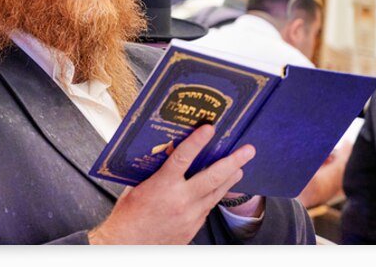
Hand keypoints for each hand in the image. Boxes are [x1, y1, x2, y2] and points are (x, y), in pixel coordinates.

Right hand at [88, 124, 255, 243]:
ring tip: (240, 167)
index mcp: (162, 186)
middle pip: (213, 177)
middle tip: (247, 150)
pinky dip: (215, 195)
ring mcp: (190, 215)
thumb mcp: (135, 186)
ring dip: (230, 178)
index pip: (183, 158)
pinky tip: (219, 189)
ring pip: (217, 193)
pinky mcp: (193, 227)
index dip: (197, 141)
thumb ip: (153, 171)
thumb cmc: (128, 217)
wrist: (129, 246)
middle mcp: (180, 200)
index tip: (209, 129)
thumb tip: (165, 154)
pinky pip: (208, 207)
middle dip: (233, 161)